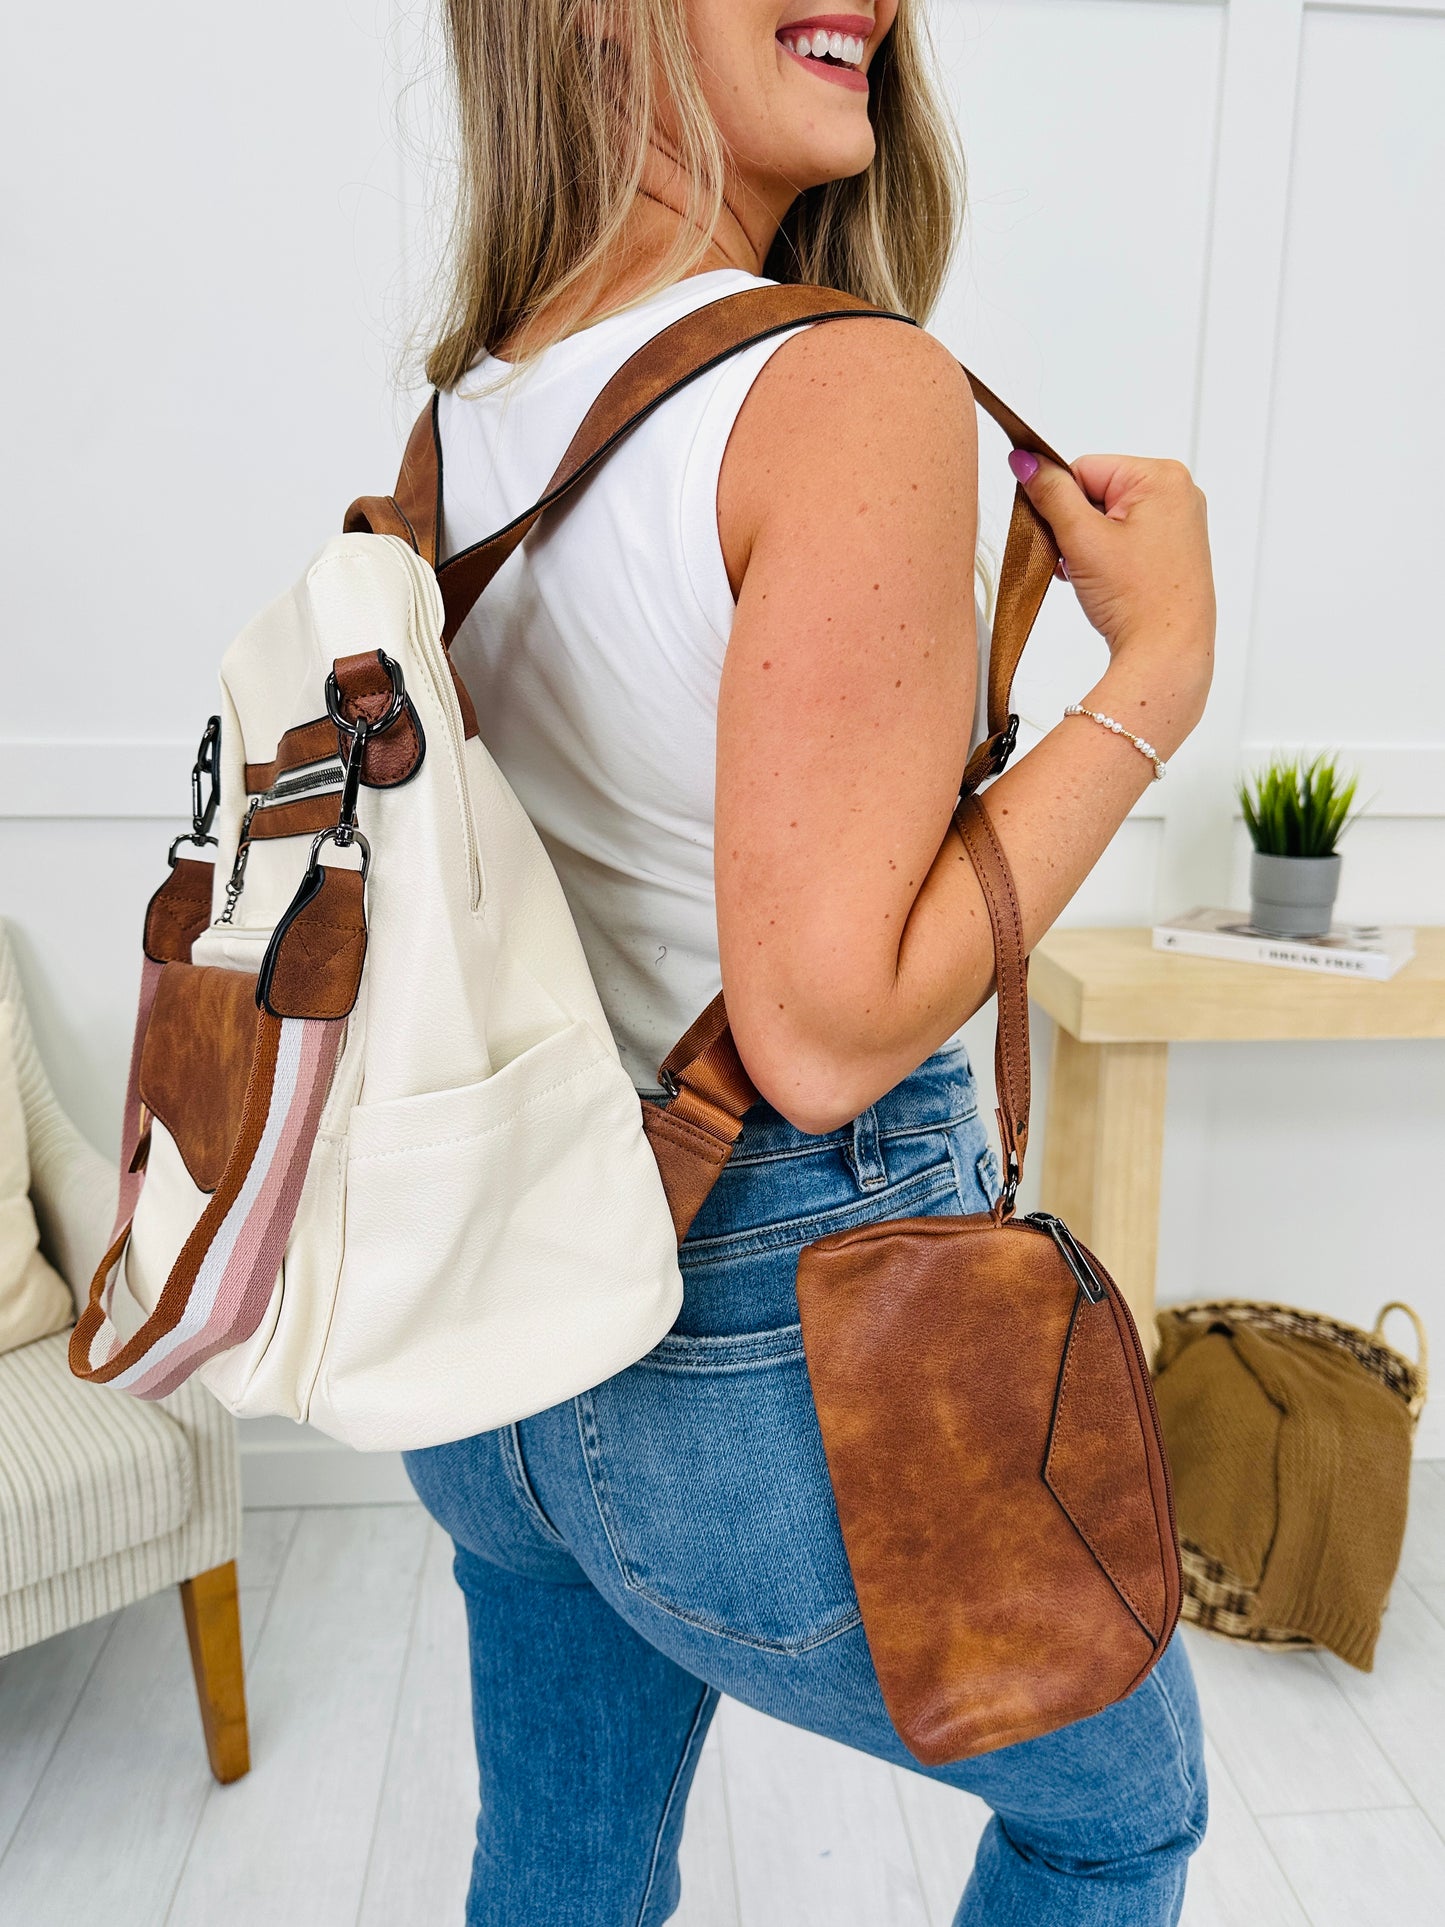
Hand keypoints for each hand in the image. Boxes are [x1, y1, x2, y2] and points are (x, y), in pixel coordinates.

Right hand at [1008, 449, 1214, 696]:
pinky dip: (1106, 556)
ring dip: (1087, 544)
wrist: (1167, 654)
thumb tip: (1025, 458)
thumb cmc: (1138, 599)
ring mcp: (1179, 522)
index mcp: (1161, 476)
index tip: (1062, 537)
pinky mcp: (1173, 549)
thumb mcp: (1082, 538)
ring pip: (1107, 517)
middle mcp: (1177, 491)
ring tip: (1096, 575)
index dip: (1061, 503)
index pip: (1083, 468)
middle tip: (1079, 561)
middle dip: (1075, 527)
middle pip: (1096, 492)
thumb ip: (1050, 493)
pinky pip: (1125, 537)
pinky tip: (1107, 581)